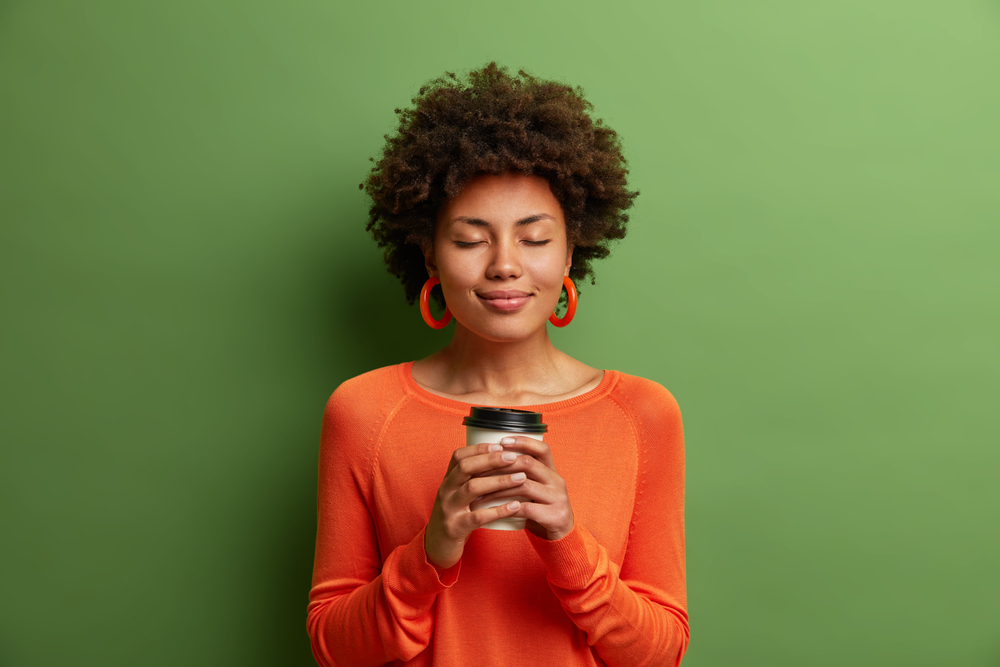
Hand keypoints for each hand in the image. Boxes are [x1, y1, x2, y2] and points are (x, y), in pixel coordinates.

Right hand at [424, 442, 529, 568]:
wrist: (437, 547)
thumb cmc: (455, 516)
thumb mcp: (458, 494)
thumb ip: (472, 479)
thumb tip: (499, 458)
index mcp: (447, 480)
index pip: (459, 456)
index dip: (479, 448)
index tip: (501, 445)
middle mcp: (445, 491)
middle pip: (466, 468)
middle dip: (491, 460)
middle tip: (513, 457)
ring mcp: (448, 509)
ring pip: (472, 488)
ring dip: (499, 481)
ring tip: (521, 478)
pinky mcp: (455, 527)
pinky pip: (478, 517)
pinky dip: (498, 510)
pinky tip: (515, 506)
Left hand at [473, 436, 574, 540]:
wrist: (561, 536)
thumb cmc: (541, 509)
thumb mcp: (537, 488)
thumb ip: (523, 475)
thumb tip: (492, 458)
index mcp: (552, 471)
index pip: (541, 449)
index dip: (523, 442)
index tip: (502, 441)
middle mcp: (557, 481)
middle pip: (529, 464)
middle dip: (501, 465)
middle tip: (480, 470)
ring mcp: (558, 499)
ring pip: (524, 485)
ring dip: (498, 488)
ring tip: (479, 493)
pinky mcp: (555, 516)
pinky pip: (526, 508)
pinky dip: (507, 508)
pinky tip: (492, 510)